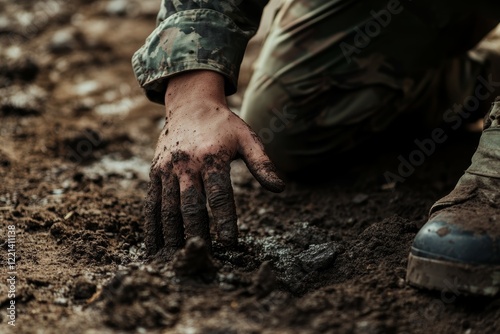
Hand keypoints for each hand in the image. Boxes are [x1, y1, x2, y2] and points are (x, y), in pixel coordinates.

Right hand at [144, 71, 284, 259]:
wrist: (190, 104)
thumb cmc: (224, 125)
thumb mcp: (247, 138)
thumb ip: (262, 163)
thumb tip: (280, 188)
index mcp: (212, 157)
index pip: (220, 195)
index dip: (225, 220)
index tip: (230, 244)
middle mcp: (187, 164)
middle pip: (191, 205)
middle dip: (197, 234)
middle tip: (203, 258)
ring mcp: (167, 169)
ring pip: (168, 207)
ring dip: (172, 236)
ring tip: (177, 259)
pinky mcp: (155, 172)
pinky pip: (151, 203)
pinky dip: (152, 226)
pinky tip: (155, 246)